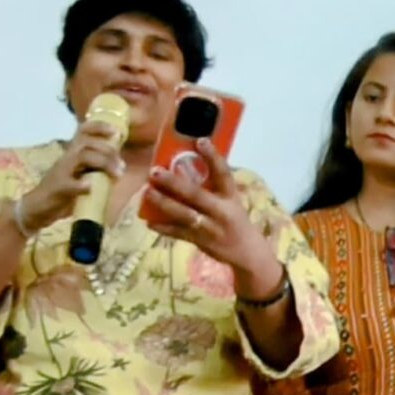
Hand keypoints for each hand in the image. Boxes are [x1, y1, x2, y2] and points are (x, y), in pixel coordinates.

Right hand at [14, 125, 125, 234]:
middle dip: (108, 150)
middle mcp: (66, 159)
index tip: (116, 131)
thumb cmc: (61, 194)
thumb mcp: (80, 177)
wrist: (37, 210)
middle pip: (87, 143)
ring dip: (103, 163)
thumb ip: (96, 170)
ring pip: (82, 156)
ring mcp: (60, 173)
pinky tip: (90, 188)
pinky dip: (82, 185)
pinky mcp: (57, 189)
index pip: (83, 131)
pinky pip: (70, 183)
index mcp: (72, 155)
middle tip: (121, 165)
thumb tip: (119, 167)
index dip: (99, 127)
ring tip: (116, 175)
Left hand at [141, 141, 275, 287]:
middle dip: (174, 183)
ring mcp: (209, 228)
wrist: (247, 253)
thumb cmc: (235, 220)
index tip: (200, 141)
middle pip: (196, 195)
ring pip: (183, 214)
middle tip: (155, 171)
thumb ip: (211, 186)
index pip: (223, 174)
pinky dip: (164, 228)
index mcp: (230, 197)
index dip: (212, 157)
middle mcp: (220, 211)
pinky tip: (149, 221)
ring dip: (164, 203)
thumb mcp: (230, 200)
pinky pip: (178, 233)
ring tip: (147, 192)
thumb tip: (181, 166)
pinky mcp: (200, 242)